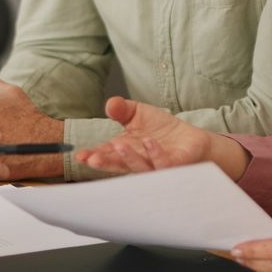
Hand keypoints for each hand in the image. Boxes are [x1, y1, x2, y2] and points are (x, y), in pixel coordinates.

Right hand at [73, 96, 213, 173]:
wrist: (191, 139)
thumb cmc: (161, 130)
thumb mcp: (138, 113)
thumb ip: (122, 109)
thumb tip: (110, 104)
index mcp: (125, 151)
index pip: (106, 155)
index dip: (93, 156)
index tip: (81, 155)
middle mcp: (137, 162)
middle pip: (118, 165)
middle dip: (104, 162)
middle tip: (92, 159)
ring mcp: (154, 167)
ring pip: (139, 167)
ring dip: (128, 157)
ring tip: (118, 144)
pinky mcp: (173, 167)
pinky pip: (162, 164)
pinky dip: (155, 154)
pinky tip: (149, 142)